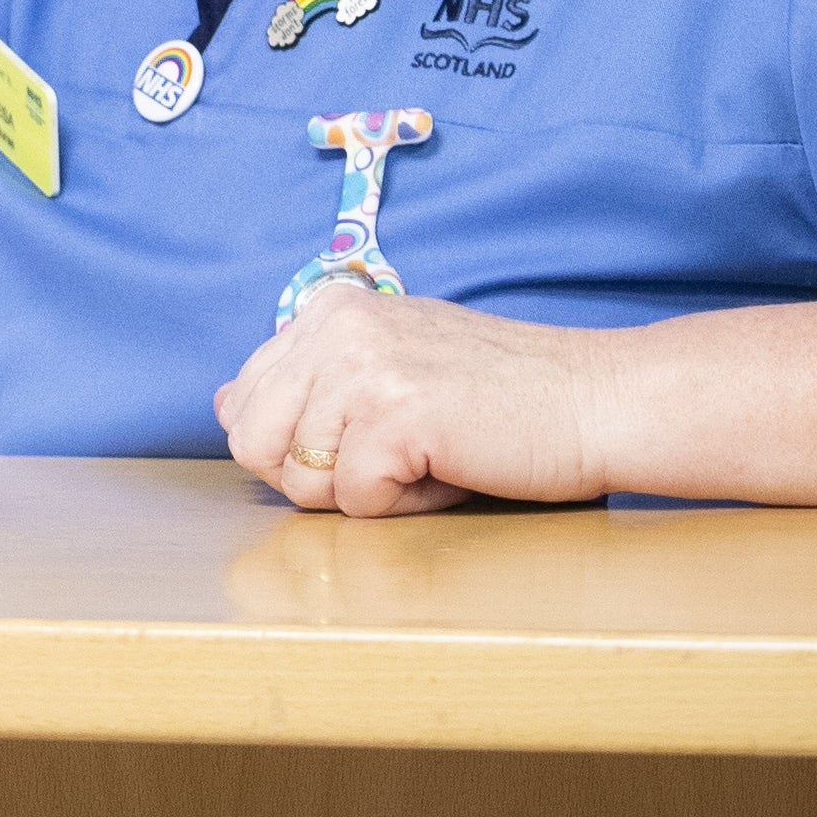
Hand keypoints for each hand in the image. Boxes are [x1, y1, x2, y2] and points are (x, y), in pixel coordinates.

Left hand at [213, 288, 614, 515]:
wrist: (596, 402)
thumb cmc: (498, 398)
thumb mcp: (386, 367)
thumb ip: (306, 383)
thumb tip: (221, 404)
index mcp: (327, 310)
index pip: (242, 405)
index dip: (299, 448)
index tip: (367, 436)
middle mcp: (334, 326)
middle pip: (252, 445)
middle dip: (317, 477)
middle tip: (394, 456)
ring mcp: (361, 366)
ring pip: (302, 482)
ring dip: (370, 491)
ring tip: (432, 454)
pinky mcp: (393, 414)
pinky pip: (356, 503)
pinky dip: (406, 506)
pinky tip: (452, 467)